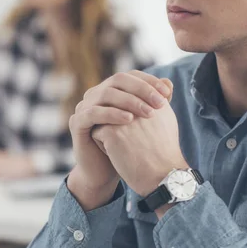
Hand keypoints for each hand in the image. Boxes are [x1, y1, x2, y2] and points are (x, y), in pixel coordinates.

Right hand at [67, 70, 172, 210]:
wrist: (106, 171)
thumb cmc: (127, 146)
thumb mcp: (143, 123)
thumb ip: (153, 103)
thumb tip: (169, 83)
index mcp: (110, 90)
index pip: (130, 76)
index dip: (149, 81)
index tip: (168, 93)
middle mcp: (95, 94)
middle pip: (117, 80)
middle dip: (141, 90)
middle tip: (160, 103)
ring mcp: (83, 107)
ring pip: (105, 94)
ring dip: (129, 101)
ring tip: (148, 113)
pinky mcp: (77, 123)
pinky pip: (93, 113)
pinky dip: (112, 114)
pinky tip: (129, 120)